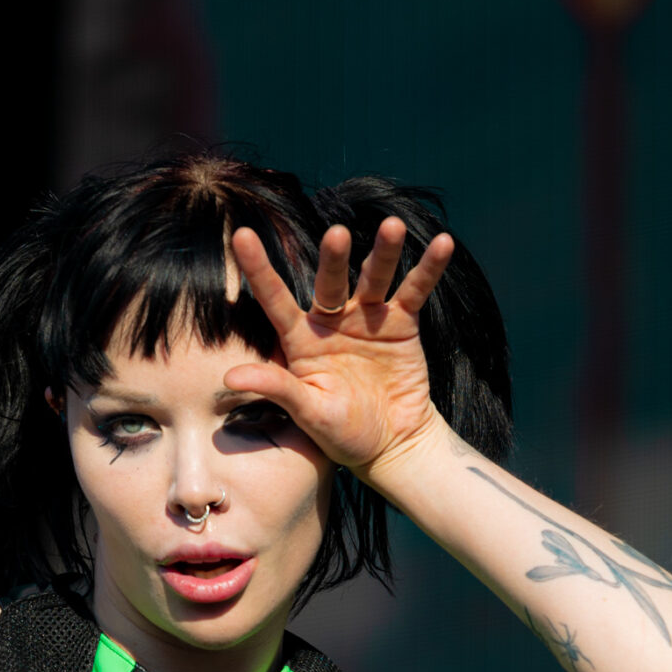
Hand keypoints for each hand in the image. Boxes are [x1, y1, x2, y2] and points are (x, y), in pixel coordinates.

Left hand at [224, 220, 453, 477]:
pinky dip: (429, 268)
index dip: (259, 269)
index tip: (241, 235)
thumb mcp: (307, 412)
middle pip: (330, 281)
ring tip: (394, 226)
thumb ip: (276, 388)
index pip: (275, 300)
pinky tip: (443, 244)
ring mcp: (367, 318)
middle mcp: (332, 320)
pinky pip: (415, 290)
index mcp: (302, 339)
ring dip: (384, 252)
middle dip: (334, 259)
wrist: (392, 445)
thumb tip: (229, 378)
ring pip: (373, 277)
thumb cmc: (342, 433)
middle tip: (337, 235)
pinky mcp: (401, 322)